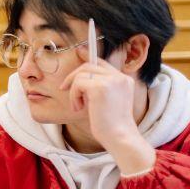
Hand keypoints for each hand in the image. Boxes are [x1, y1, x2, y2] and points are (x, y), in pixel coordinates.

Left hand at [63, 33, 155, 173]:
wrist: (120, 137)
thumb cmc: (111, 125)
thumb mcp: (108, 101)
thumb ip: (100, 86)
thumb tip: (81, 73)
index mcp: (125, 80)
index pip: (102, 62)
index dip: (88, 56)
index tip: (79, 51)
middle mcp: (120, 77)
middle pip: (89, 65)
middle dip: (73, 76)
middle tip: (64, 89)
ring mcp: (111, 81)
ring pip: (81, 74)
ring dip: (74, 90)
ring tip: (77, 105)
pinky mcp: (100, 87)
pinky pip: (78, 83)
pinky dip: (74, 96)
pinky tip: (78, 108)